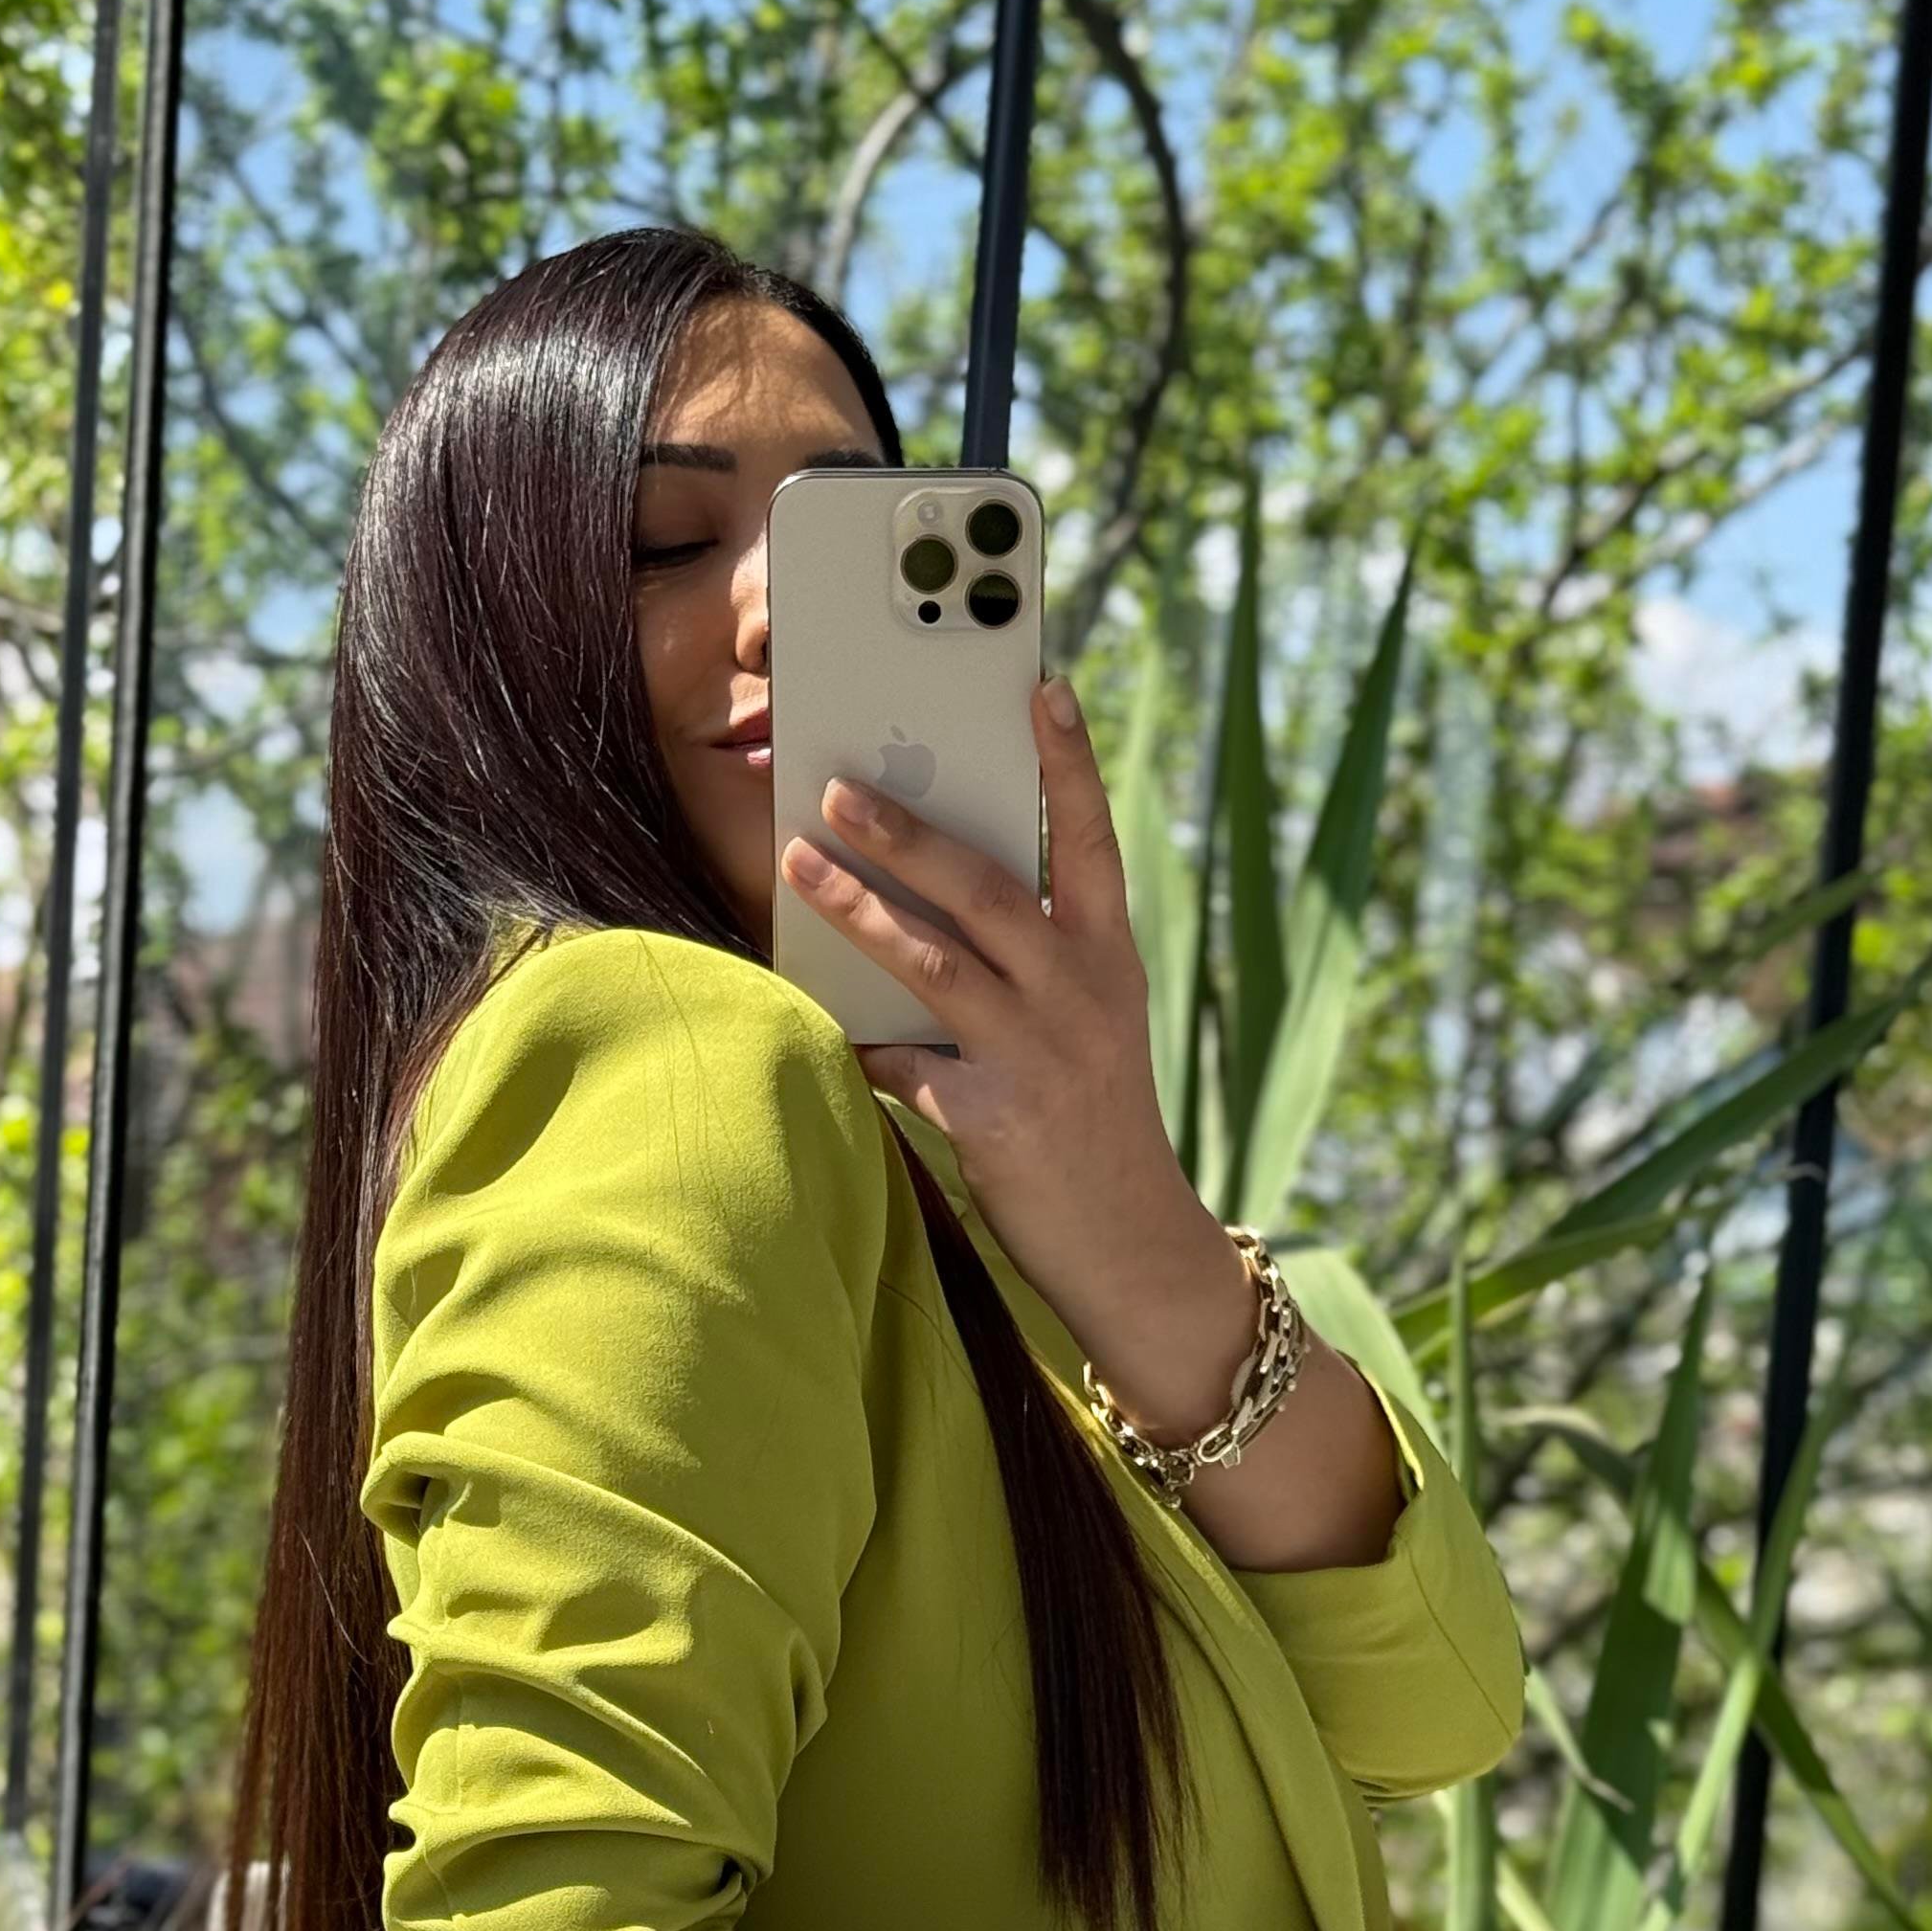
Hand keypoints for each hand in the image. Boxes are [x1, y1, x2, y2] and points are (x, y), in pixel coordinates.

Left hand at [777, 677, 1193, 1306]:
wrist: (1132, 1243)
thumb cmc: (1094, 1119)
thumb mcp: (1092, 1025)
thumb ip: (1033, 964)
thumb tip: (929, 899)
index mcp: (1110, 960)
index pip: (1094, 841)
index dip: (1069, 763)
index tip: (1042, 687)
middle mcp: (1081, 996)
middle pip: (989, 890)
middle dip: (910, 833)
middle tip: (841, 788)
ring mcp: (1038, 1057)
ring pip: (934, 962)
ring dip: (858, 909)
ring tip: (799, 864)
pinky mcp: (993, 1119)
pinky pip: (903, 1063)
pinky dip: (857, 1037)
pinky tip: (810, 1013)